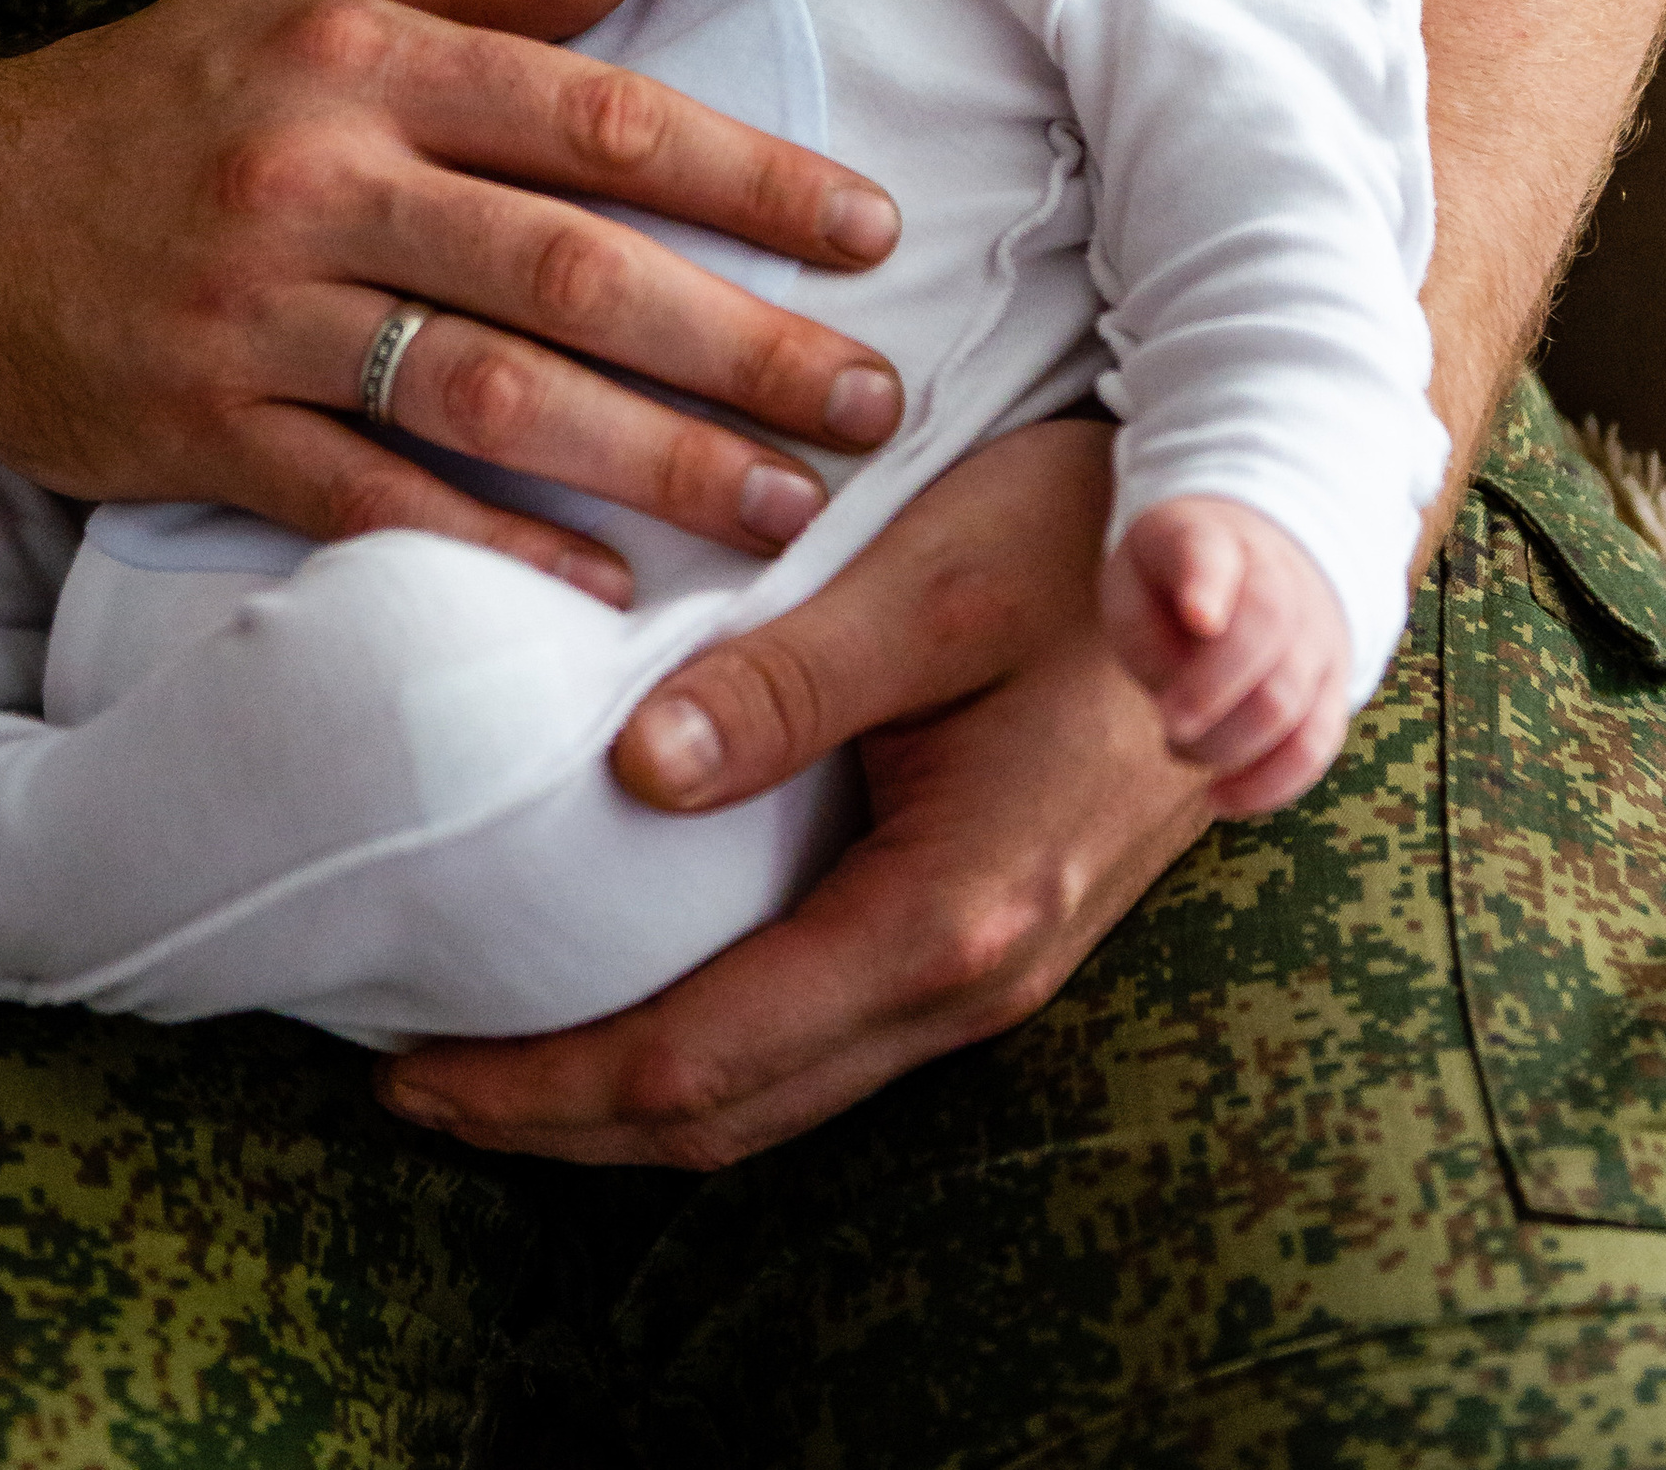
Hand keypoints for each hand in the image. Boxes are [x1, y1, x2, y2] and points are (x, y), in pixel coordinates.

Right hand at [0, 0, 901, 602]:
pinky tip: (602, 591)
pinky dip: (492, 547)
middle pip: (569, 268)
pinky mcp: (198, 431)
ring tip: (785, 506)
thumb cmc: (157, 96)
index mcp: (361, 56)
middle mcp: (314, 175)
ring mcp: (254, 312)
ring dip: (654, 458)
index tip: (870, 233)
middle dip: (743, 341)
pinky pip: (369, 499)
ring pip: (488, 395)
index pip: (598, 115)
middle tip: (878, 398)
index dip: (750, 177)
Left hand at [382, 421, 1211, 1164]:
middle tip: (408, 1089)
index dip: (546, 1085)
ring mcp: (990, 968)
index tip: (411, 1076)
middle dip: (558, 1119)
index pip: (705, 1057)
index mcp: (949, 910)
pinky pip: (820, 1040)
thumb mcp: (931, 582)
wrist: (1258, 565)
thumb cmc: (1094, 545)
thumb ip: (788, 682)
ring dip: (625, 1096)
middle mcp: (972, 978)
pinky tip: (633, 995)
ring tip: (489, 1060)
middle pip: (730, 1113)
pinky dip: (706, 1049)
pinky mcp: (987, 930)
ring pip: (777, 1092)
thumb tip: (637, 769)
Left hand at [1099, 496, 1349, 815]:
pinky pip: (1317, 744)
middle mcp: (1280, 576)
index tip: (1199, 616)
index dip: (1209, 583)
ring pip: (1292, 698)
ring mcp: (1316, 631)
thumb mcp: (1135, 580)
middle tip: (1166, 723)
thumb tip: (1180, 700)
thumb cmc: (1171, 583)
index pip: (1214, 552)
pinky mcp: (1333, 686)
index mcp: (1213, 536)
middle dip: (1210, 693)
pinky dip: (1271, 783)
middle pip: (1264, 633)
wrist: (1253, 560)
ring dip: (1230, 742)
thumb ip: (1146, 630)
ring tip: (1177, 747)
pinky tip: (1221, 798)